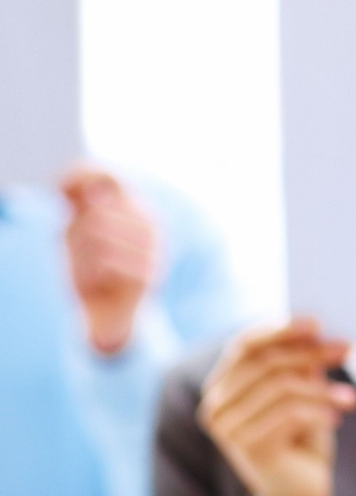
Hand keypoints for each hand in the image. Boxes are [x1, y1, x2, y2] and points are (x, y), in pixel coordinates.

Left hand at [61, 167, 159, 353]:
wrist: (110, 319)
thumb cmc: (89, 272)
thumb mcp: (76, 233)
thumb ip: (77, 205)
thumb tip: (72, 179)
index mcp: (135, 208)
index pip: (105, 176)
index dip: (79, 178)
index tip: (62, 190)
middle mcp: (151, 224)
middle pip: (94, 210)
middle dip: (75, 234)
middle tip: (79, 256)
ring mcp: (153, 249)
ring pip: (96, 234)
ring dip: (80, 258)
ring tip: (88, 274)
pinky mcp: (148, 275)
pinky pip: (104, 263)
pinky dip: (89, 276)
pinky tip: (96, 286)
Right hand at [198, 320, 355, 495]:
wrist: (299, 492)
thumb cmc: (300, 437)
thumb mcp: (301, 393)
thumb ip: (300, 365)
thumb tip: (316, 331)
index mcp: (222, 385)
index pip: (245, 345)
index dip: (280, 329)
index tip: (317, 322)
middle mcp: (216, 405)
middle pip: (266, 363)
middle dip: (311, 352)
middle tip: (347, 349)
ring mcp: (228, 429)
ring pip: (281, 387)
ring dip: (324, 388)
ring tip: (352, 397)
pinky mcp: (248, 448)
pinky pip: (289, 414)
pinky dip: (319, 410)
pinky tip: (339, 417)